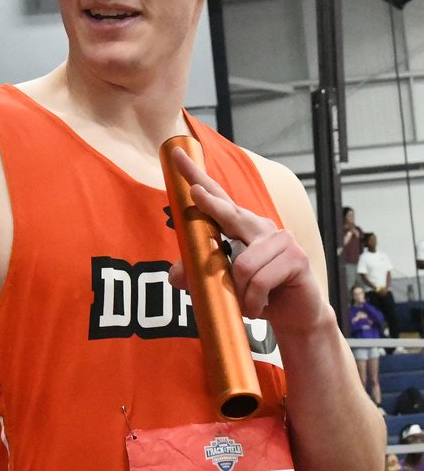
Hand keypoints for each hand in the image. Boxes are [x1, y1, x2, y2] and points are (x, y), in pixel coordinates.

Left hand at [165, 148, 323, 331]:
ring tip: (245, 302)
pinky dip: (252, 300)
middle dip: (210, 203)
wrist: (296, 315)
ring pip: (242, 265)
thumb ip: (198, 276)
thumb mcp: (222, 285)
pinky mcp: (296, 258)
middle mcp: (261, 227)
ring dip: (239, 292)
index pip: (217, 197)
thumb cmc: (258, 293)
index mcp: (242, 227)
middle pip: (230, 213)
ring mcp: (281, 240)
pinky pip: (258, 280)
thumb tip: (173, 275)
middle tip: (195, 192)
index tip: (177, 156)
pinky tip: (258, 307)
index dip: (197, 176)